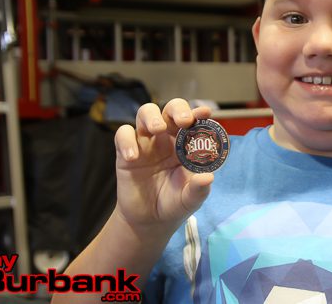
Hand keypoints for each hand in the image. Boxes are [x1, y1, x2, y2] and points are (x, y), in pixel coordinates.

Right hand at [113, 98, 213, 230]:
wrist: (150, 221)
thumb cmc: (175, 204)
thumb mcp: (190, 200)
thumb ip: (199, 189)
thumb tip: (208, 178)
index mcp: (188, 144)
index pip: (194, 122)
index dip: (199, 113)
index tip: (205, 113)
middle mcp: (168, 138)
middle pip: (171, 109)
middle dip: (177, 109)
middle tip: (184, 121)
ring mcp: (147, 142)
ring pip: (146, 113)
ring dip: (152, 116)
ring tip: (157, 129)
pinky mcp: (126, 151)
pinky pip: (123, 135)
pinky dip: (126, 141)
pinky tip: (133, 157)